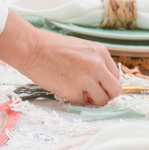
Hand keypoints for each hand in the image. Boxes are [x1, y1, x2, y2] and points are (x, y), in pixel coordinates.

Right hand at [0, 9, 120, 106]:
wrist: (32, 48)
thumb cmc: (52, 46)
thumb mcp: (81, 48)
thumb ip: (95, 62)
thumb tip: (103, 81)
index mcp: (100, 52)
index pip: (116, 77)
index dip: (106, 83)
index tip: (98, 85)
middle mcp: (97, 65)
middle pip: (114, 91)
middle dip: (105, 94)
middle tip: (92, 92)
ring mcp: (86, 79)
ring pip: (101, 101)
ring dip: (91, 99)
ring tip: (77, 90)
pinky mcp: (74, 92)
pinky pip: (82, 103)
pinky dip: (75, 99)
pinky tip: (65, 87)